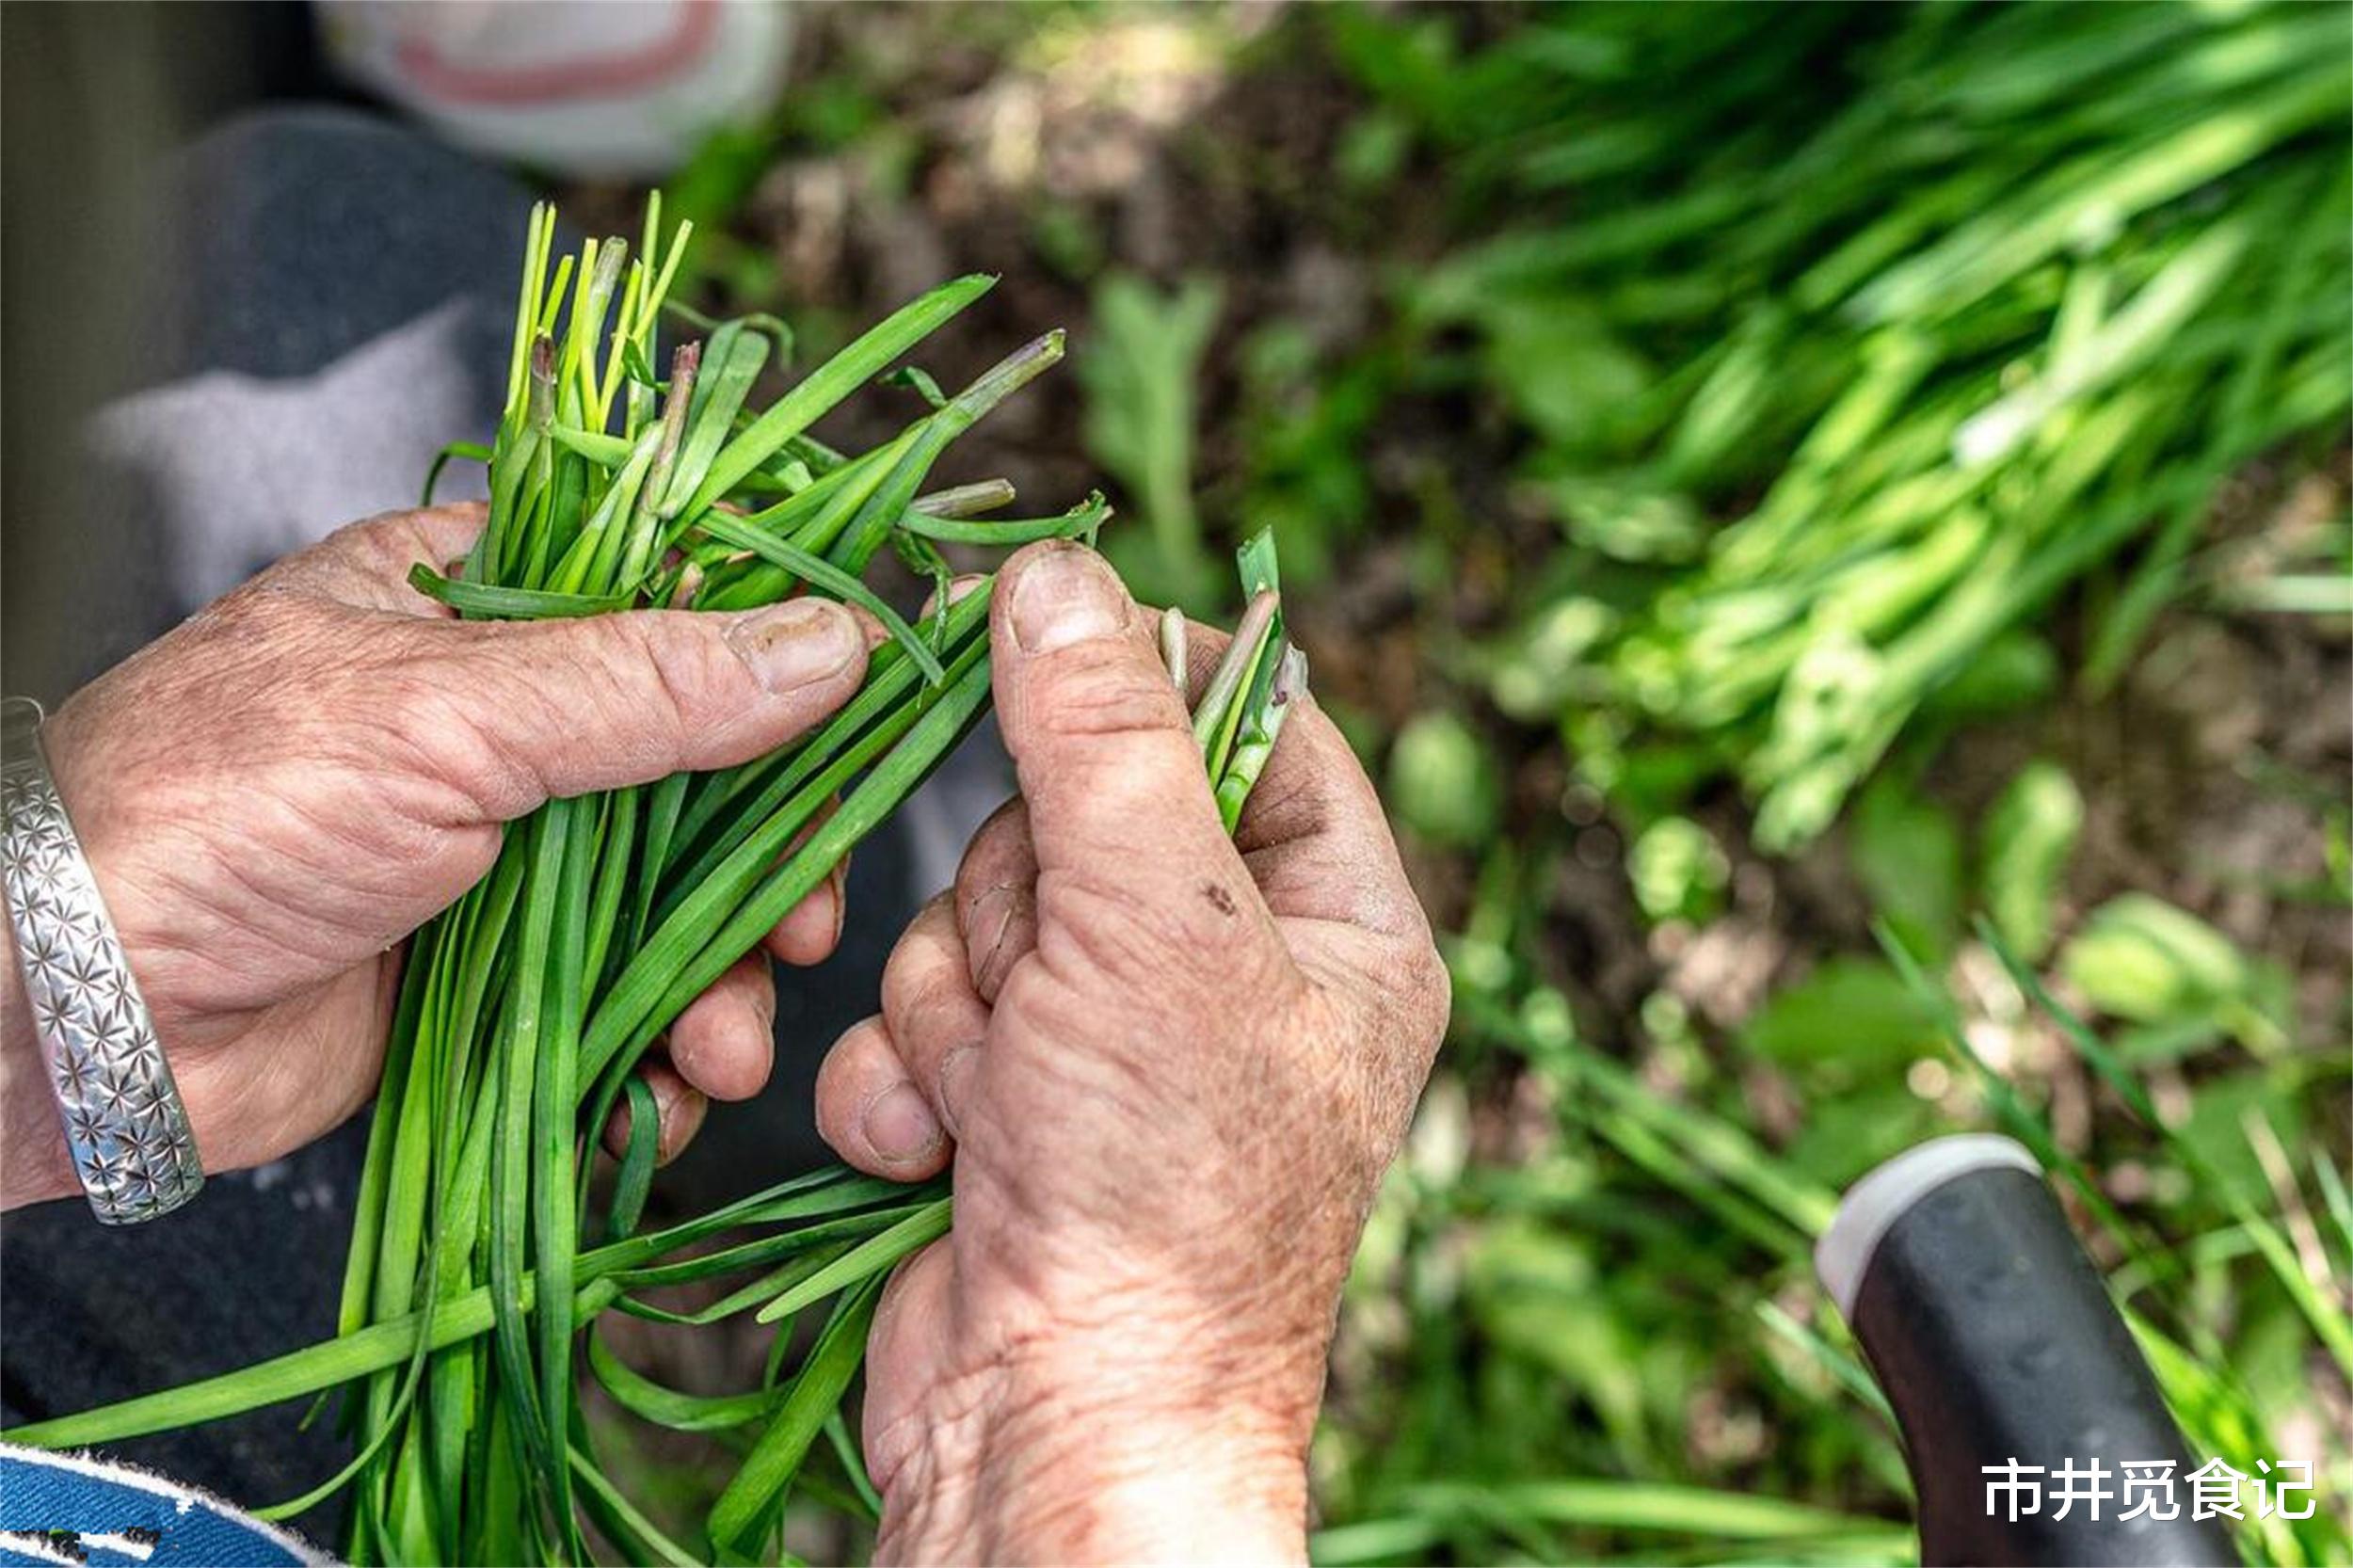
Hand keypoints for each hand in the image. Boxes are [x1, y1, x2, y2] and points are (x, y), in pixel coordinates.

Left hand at [1, 503, 875, 1208]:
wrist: (68, 1015)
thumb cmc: (217, 807)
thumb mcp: (446, 712)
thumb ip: (648, 684)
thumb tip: (831, 644)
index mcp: (484, 604)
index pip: (683, 608)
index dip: (788, 675)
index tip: (868, 737)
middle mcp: (501, 726)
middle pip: (706, 780)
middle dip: (767, 872)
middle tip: (800, 932)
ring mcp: (498, 860)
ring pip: (676, 910)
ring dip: (724, 986)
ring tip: (717, 1052)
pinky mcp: (486, 982)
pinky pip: (618, 1012)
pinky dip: (656, 1062)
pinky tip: (661, 1097)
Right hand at [813, 543, 1449, 1563]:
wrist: (1055, 1427)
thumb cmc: (1161, 1191)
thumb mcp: (1154, 925)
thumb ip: (1098, 737)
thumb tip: (1053, 573)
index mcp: (1337, 927)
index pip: (1252, 723)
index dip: (1144, 680)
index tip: (1041, 638)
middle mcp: (1230, 979)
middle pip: (1077, 813)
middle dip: (1026, 903)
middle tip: (1053, 986)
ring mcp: (1111, 1048)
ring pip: (976, 915)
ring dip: (961, 1005)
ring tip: (1010, 1098)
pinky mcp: (1005, 1111)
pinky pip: (917, 1018)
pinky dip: (909, 1085)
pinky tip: (945, 1157)